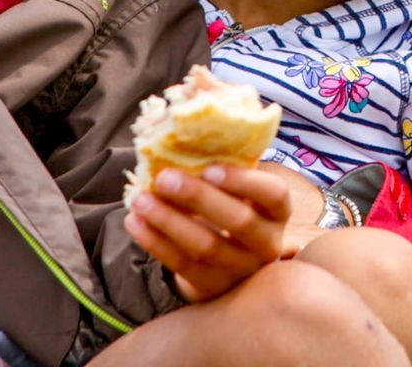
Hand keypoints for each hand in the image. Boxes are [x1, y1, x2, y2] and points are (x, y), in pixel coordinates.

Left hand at [124, 165, 290, 302]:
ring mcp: (241, 270)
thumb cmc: (230, 204)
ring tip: (139, 199)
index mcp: (276, 211)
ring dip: (168, 220)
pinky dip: (156, 242)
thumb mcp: (236, 186)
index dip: (243, 181)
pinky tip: (134, 222)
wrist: (229, 258)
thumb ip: (220, 162)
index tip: (208, 168)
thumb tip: (181, 124)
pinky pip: (183, 265)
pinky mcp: (213, 287)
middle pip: (238, 221)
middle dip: (198, 197)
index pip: (273, 194)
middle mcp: (266, 243)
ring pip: (206, 246)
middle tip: (163, 177)